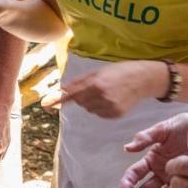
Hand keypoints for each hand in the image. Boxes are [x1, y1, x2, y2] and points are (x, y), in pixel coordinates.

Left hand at [45, 60, 163, 119]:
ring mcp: (109, 108)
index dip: (57, 99)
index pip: (71, 94)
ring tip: (107, 92)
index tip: (45, 105)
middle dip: (82, 96)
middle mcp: (101, 97)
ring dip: (92, 102)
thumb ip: (79, 82)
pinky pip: (99, 114)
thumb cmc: (118, 71)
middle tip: (96, 86)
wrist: (142, 79)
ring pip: (89, 109)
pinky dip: (101, 108)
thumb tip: (63, 90)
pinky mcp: (115, 115)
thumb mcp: (97, 71)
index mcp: (95, 84)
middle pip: (79, 102)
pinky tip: (112, 99)